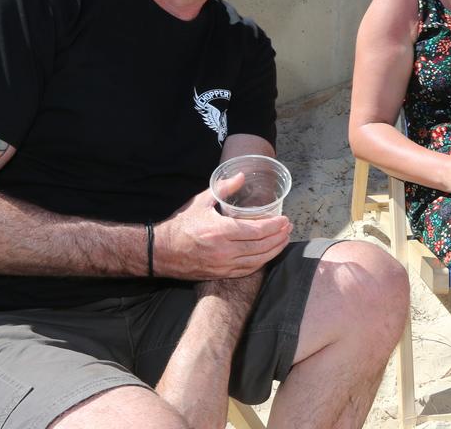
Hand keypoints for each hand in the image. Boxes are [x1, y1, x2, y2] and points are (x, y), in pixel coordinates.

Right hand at [153, 187, 291, 279]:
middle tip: (289, 228)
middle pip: (261, 247)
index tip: (285, 220)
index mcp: (220, 231)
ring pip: (257, 260)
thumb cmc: (181, 225)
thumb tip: (241, 176)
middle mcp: (224, 251)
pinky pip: (247, 270)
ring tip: (284, 240)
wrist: (161, 252)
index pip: (256, 231)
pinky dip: (261, 262)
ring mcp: (223, 265)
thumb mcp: (201, 201)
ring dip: (274, 251)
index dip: (274, 226)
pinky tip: (268, 254)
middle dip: (279, 237)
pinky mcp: (221, 274)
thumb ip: (223, 188)